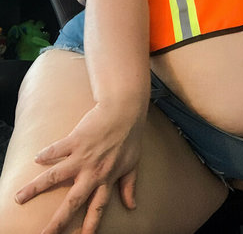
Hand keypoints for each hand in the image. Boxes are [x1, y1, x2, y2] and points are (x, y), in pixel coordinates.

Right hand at [15, 103, 144, 233]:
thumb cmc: (130, 136)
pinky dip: (46, 154)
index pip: (97, 208)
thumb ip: (129, 185)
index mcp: (107, 178)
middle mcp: (92, 171)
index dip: (90, 225)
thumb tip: (132, 206)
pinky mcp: (75, 140)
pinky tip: (36, 159)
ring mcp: (82, 156)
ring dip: (36, 187)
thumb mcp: (133, 163)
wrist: (124, 110)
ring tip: (19, 197)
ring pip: (55, 176)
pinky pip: (56, 149)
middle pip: (72, 202)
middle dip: (57, 221)